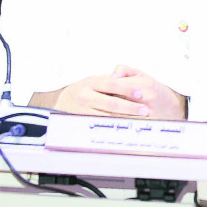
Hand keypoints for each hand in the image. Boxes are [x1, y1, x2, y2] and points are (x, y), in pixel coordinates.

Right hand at [31, 65, 187, 118]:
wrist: (62, 102)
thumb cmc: (85, 90)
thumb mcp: (95, 80)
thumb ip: (111, 80)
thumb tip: (127, 80)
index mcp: (91, 82)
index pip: (112, 84)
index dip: (127, 89)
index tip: (141, 93)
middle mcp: (85, 96)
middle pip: (111, 103)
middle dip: (130, 107)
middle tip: (144, 110)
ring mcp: (82, 110)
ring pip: (107, 116)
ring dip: (125, 118)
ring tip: (140, 119)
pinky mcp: (82, 122)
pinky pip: (101, 125)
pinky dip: (114, 126)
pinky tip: (126, 126)